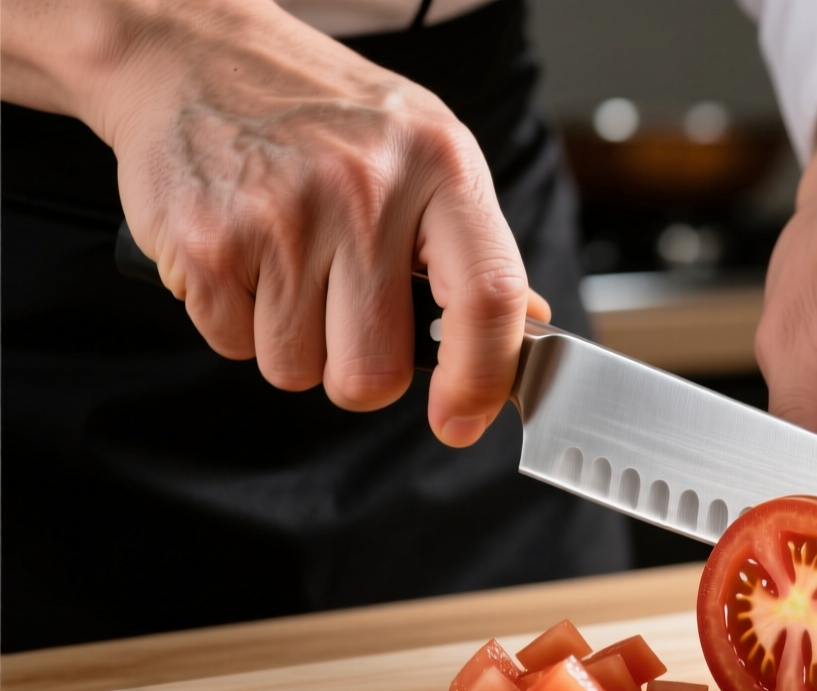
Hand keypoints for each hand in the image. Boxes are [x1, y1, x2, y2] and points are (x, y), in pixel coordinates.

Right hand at [1, 0, 543, 445]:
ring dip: (293, 340)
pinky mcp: (206, 241)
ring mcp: (281, 215)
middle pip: (374, 371)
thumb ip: (476, 244)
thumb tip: (530, 323)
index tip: (463, 419)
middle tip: (346, 313)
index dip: (482, 378)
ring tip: (289, 262)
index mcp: (441, 165)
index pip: (487, 298)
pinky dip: (238, 319)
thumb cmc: (324, 114)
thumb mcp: (426, 152)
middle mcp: (365, 189)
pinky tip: (246, 253)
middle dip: (359, 371)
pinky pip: (234, 346)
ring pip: (299, 369)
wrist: (195, 54)